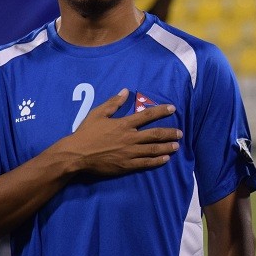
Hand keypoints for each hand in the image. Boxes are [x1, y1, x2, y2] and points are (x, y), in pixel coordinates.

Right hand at [60, 89, 181, 175]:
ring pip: (153, 149)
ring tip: (176, 146)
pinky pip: (145, 163)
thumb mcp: (97, 114)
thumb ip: (113, 103)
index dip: (161, 111)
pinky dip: (156, 161)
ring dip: (166, 147)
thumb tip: (125, 91)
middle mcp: (130, 138)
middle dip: (169, 133)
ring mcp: (129, 153)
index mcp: (124, 124)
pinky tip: (165, 159)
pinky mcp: (126, 165)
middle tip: (180, 133)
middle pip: (155, 134)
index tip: (173, 109)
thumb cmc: (86, 133)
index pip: (147, 115)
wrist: (76, 155)